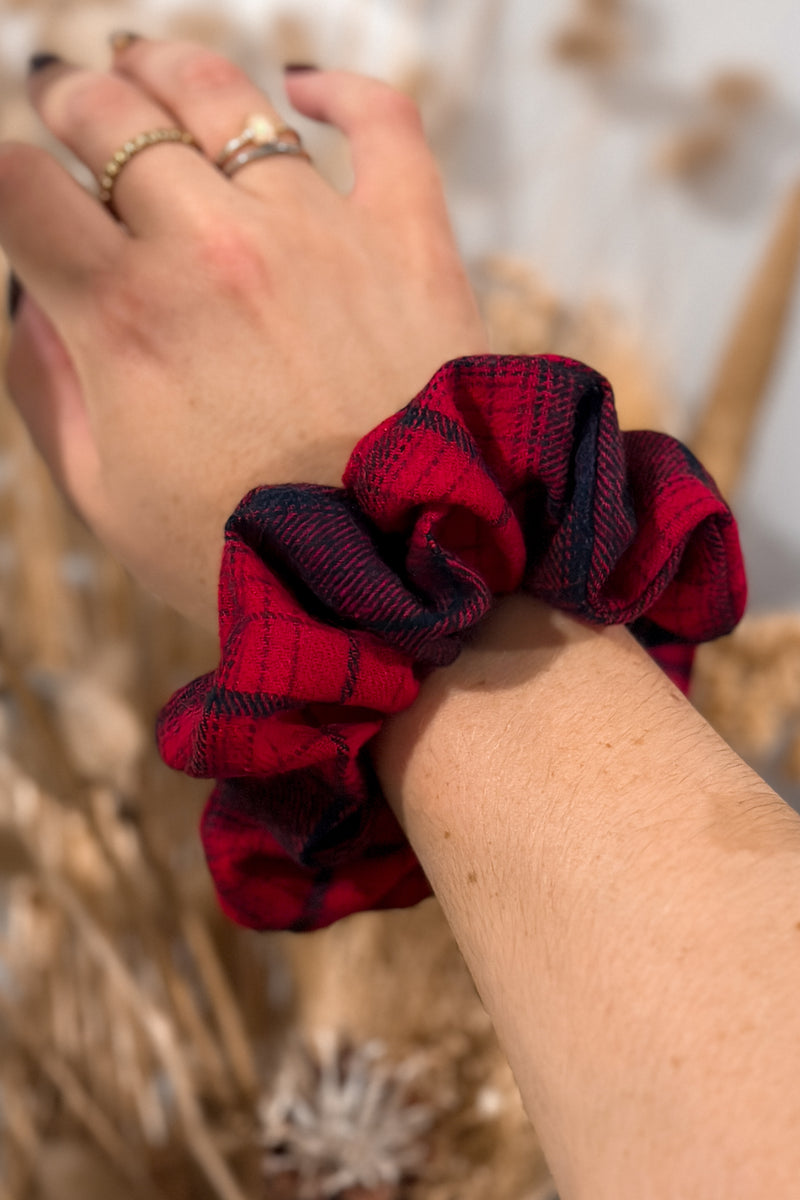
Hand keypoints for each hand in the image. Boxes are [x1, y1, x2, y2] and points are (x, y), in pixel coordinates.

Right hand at [0, 39, 487, 630]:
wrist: (398, 589)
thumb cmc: (242, 557)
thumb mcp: (105, 500)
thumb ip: (45, 387)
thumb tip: (28, 292)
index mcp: (126, 317)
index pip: (22, 186)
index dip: (5, 175)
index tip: (20, 189)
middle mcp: (215, 252)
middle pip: (111, 117)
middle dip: (67, 95)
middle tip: (59, 91)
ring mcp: (320, 235)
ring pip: (224, 95)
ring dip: (165, 66)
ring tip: (141, 60)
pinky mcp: (411, 241)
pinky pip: (383, 124)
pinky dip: (343, 90)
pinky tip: (304, 84)